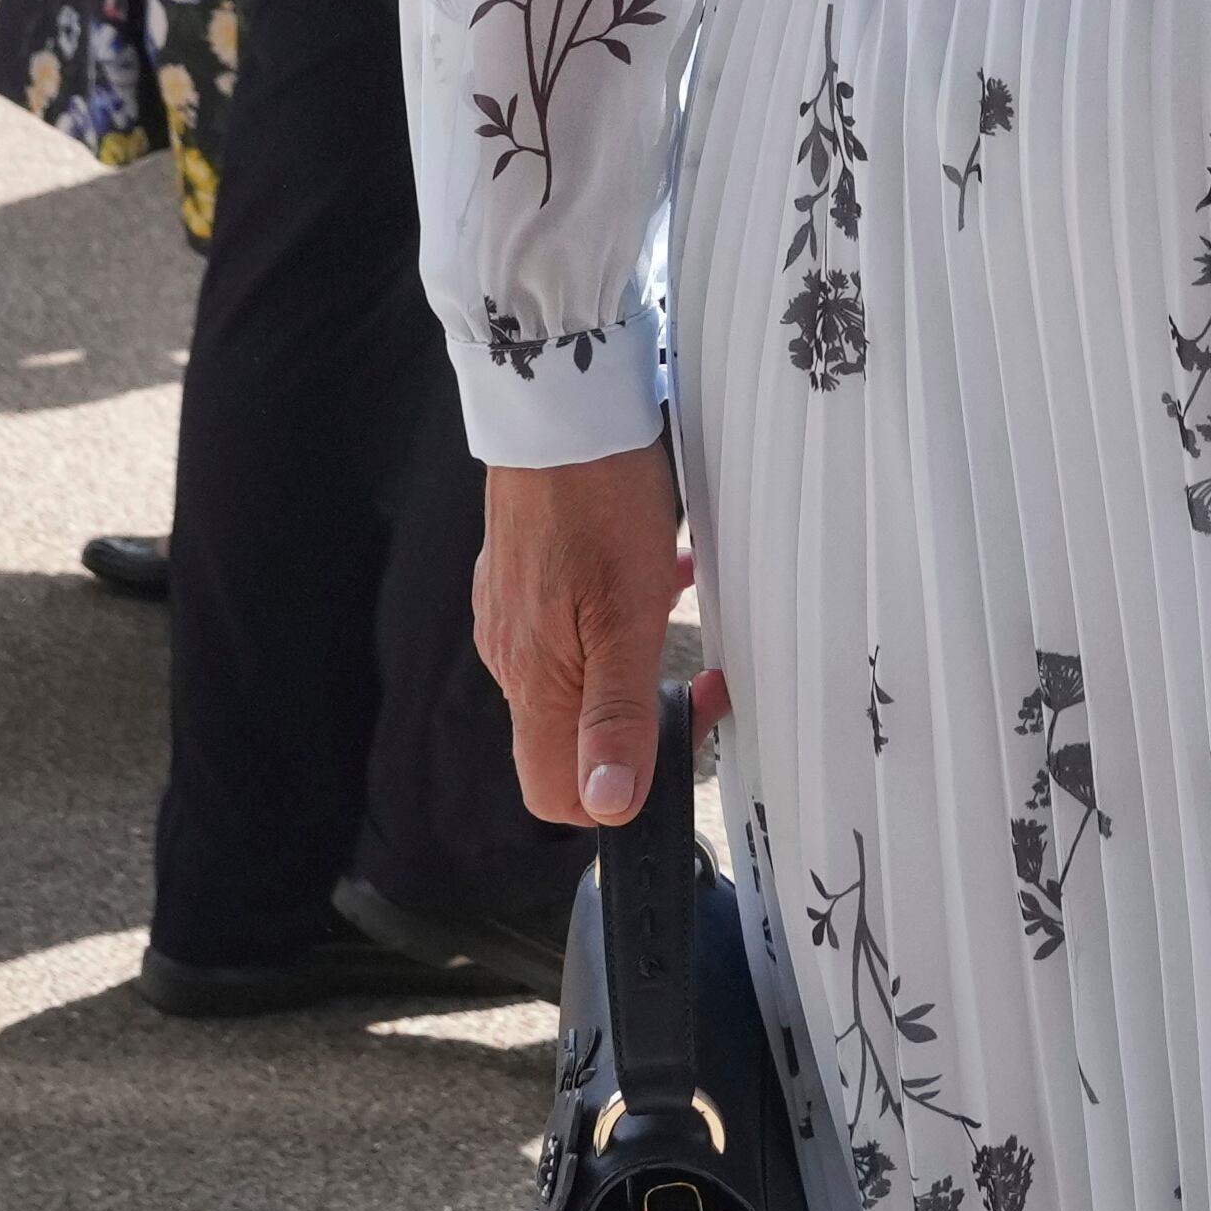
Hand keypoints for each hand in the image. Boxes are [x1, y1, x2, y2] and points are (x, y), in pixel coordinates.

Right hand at [477, 442, 690, 824]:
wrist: (556, 405)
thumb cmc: (598, 502)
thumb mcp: (628, 615)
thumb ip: (616, 715)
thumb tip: (608, 805)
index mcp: (534, 682)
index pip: (557, 793)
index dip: (622, 790)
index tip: (681, 726)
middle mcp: (512, 657)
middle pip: (573, 737)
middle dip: (643, 719)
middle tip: (699, 673)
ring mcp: (512, 612)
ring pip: (578, 674)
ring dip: (635, 658)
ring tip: (676, 604)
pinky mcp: (522, 572)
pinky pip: (570, 621)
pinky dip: (617, 612)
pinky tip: (657, 567)